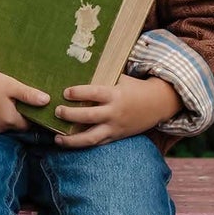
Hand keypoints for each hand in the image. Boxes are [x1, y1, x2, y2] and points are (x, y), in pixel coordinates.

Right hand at [0, 46, 49, 133]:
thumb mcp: (9, 85)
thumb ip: (28, 95)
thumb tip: (47, 101)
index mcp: (10, 120)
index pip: (30, 123)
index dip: (35, 113)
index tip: (39, 102)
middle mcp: (0, 127)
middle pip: (18, 123)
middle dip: (22, 112)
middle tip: (24, 94)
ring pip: (6, 120)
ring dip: (9, 110)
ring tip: (10, 94)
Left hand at [52, 74, 180, 148]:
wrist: (157, 104)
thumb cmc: (134, 87)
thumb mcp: (120, 78)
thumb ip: (102, 78)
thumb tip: (78, 69)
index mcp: (115, 94)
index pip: (94, 93)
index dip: (79, 93)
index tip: (65, 92)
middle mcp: (114, 112)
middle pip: (89, 116)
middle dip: (71, 115)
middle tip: (57, 111)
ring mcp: (115, 127)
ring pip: (92, 137)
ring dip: (73, 140)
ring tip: (57, 138)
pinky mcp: (116, 137)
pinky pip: (98, 144)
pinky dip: (83, 145)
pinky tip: (69, 144)